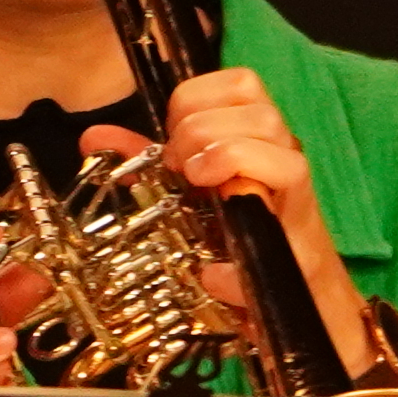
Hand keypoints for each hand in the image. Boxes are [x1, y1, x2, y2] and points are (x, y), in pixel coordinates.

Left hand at [143, 74, 376, 381]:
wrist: (297, 313)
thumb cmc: (244, 249)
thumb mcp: (190, 202)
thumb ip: (147, 165)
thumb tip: (95, 138)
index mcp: (255, 142)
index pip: (241, 83)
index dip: (197, 99)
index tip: (171, 139)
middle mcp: (282, 160)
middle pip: (257, 104)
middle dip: (202, 127)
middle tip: (177, 167)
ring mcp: (295, 198)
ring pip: (278, 140)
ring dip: (225, 152)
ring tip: (195, 184)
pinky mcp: (302, 243)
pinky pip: (284, 193)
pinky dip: (241, 194)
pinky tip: (212, 236)